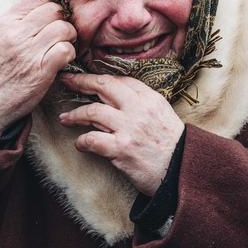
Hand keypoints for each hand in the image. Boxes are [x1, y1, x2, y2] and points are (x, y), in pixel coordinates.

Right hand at [0, 0, 76, 135]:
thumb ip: (17, 21)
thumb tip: (44, 5)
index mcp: (4, 22)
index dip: (51, 7)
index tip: (51, 20)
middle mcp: (15, 33)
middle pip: (54, 10)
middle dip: (62, 21)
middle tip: (60, 35)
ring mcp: (27, 52)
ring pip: (64, 28)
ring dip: (68, 38)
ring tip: (61, 48)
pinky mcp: (40, 71)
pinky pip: (66, 50)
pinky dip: (69, 54)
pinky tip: (61, 61)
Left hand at [58, 73, 184, 195]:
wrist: (181, 171)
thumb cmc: (173, 145)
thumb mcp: (162, 114)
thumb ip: (142, 102)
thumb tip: (117, 96)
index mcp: (150, 98)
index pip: (119, 79)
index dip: (99, 77)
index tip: (86, 77)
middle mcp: (138, 109)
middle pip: (103, 86)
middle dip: (80, 82)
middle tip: (67, 82)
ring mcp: (129, 128)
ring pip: (92, 111)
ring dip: (75, 115)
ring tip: (66, 118)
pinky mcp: (121, 149)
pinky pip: (92, 140)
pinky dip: (81, 141)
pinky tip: (80, 144)